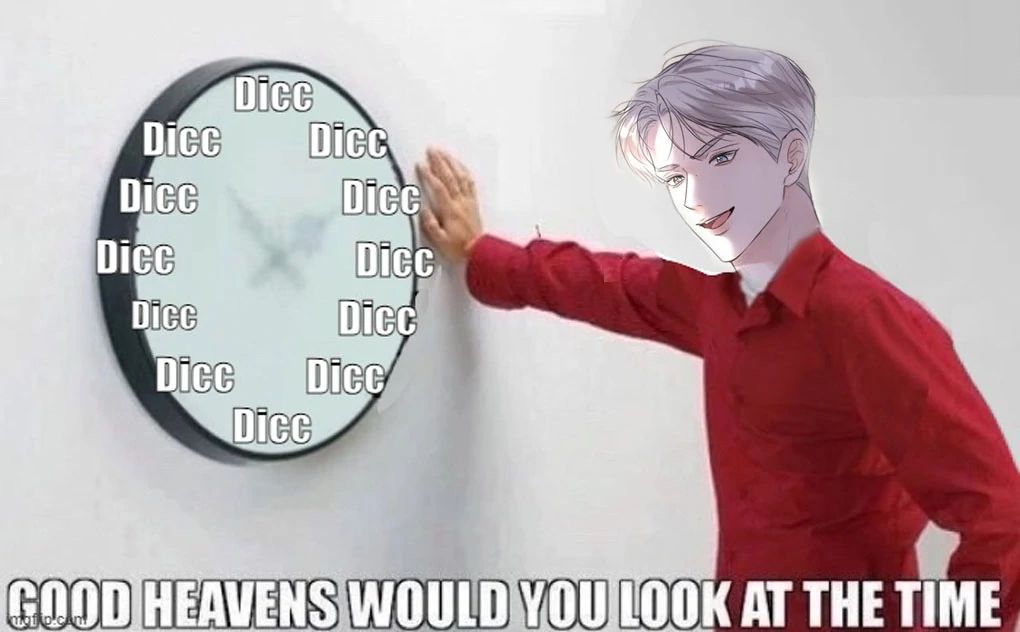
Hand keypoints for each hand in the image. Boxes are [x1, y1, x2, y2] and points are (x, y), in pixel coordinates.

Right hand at [416, 147, 481, 263]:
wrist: (479, 252)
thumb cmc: (458, 248)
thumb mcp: (439, 240)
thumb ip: (429, 225)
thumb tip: (422, 209)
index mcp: (450, 211)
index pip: (438, 188)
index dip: (429, 175)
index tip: (421, 165)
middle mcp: (460, 203)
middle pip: (449, 177)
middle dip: (440, 162)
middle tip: (432, 150)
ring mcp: (468, 202)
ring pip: (460, 177)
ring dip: (452, 163)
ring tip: (444, 153)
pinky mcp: (473, 204)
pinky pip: (470, 184)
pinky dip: (464, 172)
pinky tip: (460, 166)